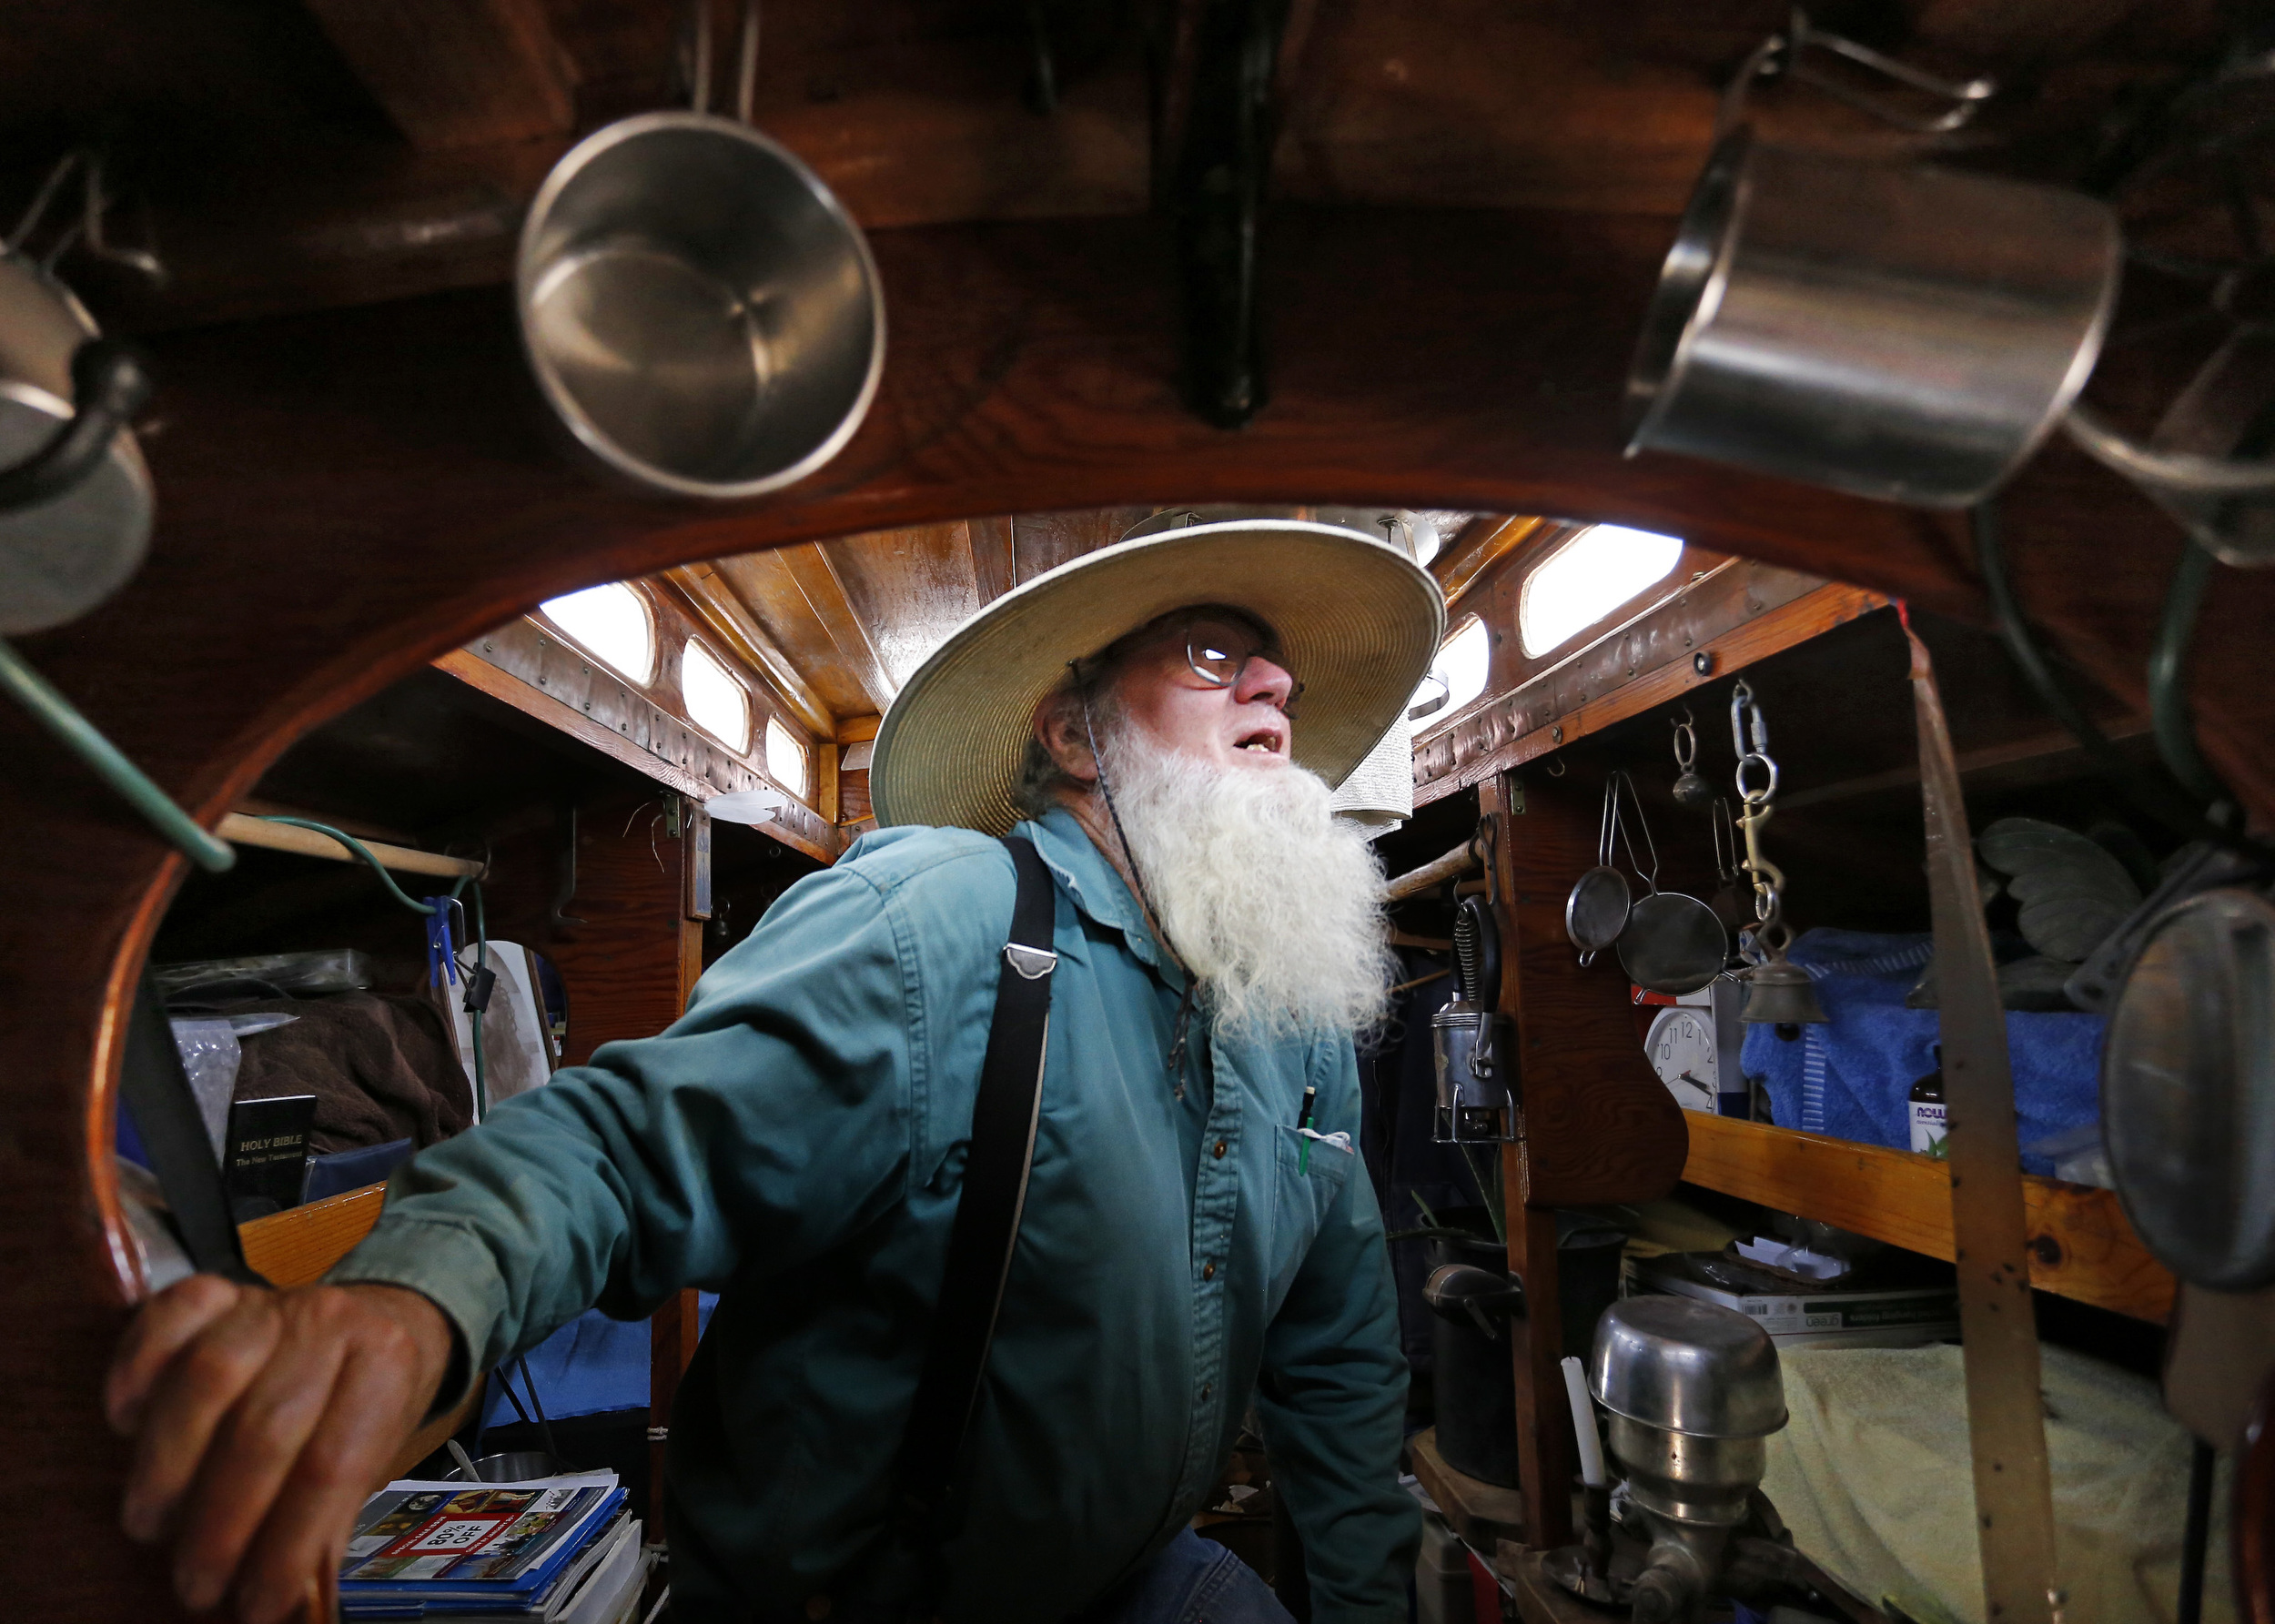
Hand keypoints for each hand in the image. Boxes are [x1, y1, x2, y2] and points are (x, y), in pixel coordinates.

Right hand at [106, 1276, 455, 1623]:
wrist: (381, 1318)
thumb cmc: (366, 1402)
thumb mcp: (376, 1453)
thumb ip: (329, 1514)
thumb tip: (282, 1599)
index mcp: (385, 1365)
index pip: (332, 1468)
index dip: (287, 1547)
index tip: (257, 1606)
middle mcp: (330, 1324)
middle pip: (265, 1429)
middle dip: (221, 1524)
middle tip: (196, 1582)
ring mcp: (271, 1302)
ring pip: (209, 1378)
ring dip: (168, 1464)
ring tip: (151, 1525)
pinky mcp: (218, 1291)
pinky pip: (167, 1317)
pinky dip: (137, 1371)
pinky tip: (126, 1423)